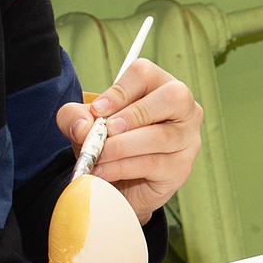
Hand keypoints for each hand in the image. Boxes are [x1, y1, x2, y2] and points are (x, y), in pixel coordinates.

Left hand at [56, 58, 201, 223]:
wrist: (118, 188)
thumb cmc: (110, 146)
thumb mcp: (86, 127)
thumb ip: (75, 118)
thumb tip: (82, 125)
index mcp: (160, 87)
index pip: (147, 74)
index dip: (121, 90)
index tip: (98, 110)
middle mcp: (184, 109)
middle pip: (173, 96)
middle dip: (135, 113)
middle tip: (108, 130)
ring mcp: (187, 139)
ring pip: (161, 136)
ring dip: (121, 147)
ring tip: (97, 157)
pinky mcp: (180, 168)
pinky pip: (154, 164)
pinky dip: (122, 168)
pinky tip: (103, 172)